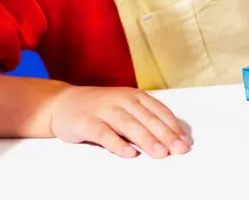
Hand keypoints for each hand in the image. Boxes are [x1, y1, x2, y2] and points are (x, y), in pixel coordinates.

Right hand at [48, 85, 191, 158]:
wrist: (64, 103)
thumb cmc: (101, 108)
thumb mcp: (125, 108)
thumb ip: (144, 120)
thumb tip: (169, 139)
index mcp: (135, 96)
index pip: (159, 111)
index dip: (173, 126)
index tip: (184, 141)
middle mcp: (122, 100)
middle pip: (147, 118)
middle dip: (165, 135)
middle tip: (179, 149)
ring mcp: (105, 109)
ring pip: (129, 124)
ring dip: (146, 139)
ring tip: (160, 153)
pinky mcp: (87, 121)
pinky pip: (104, 133)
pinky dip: (117, 144)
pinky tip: (129, 153)